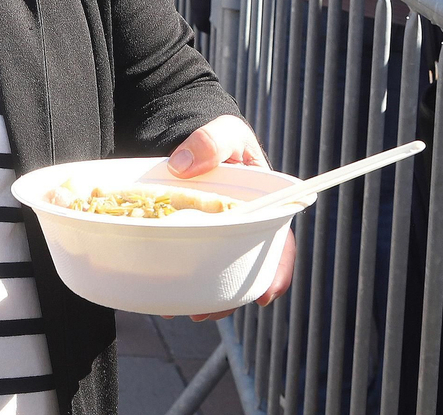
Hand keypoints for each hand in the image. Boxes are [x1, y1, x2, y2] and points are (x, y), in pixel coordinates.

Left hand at [167, 115, 295, 318]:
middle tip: (206, 312)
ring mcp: (215, 234)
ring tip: (182, 308)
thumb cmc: (217, 137)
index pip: (278, 242)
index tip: (265, 294)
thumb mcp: (223, 132)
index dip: (275, 270)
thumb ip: (210, 142)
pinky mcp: (189, 235)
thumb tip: (182, 166)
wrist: (186, 134)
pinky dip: (179, 275)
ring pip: (215, 270)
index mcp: (262, 207)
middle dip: (231, 295)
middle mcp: (241, 227)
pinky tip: (164, 289)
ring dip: (204, 294)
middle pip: (244, 267)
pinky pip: (187, 259)